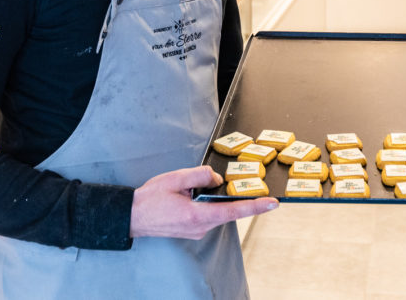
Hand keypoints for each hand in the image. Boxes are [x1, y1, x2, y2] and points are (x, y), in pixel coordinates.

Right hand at [130, 166, 277, 239]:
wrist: (133, 217)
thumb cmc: (151, 198)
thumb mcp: (174, 179)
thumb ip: (199, 175)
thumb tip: (216, 178)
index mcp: (197, 215)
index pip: (233, 210)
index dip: (255, 206)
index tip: (272, 203)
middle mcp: (201, 227)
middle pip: (227, 210)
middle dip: (233, 195)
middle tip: (239, 182)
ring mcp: (198, 231)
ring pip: (217, 211)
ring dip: (214, 198)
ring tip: (193, 188)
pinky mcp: (194, 230)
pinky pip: (209, 214)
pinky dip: (207, 203)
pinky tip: (192, 196)